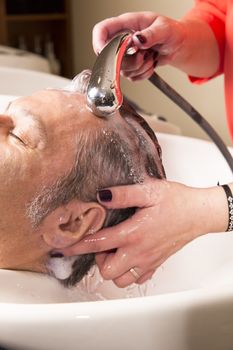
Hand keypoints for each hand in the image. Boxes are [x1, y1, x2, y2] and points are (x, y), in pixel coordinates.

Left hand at [63, 179, 225, 286]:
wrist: (199, 213)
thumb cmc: (176, 201)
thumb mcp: (148, 191)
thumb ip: (123, 194)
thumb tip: (101, 196)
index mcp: (133, 233)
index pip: (97, 243)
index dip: (76, 246)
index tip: (63, 249)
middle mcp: (138, 251)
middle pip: (107, 270)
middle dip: (97, 259)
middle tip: (102, 243)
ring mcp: (148, 260)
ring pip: (121, 279)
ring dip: (113, 268)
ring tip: (115, 251)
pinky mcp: (157, 263)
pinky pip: (138, 278)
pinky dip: (128, 272)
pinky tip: (130, 256)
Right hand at [92, 12, 185, 79]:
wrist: (178, 44)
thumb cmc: (171, 31)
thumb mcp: (164, 29)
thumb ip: (151, 34)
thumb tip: (137, 39)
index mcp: (126, 24)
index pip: (102, 30)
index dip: (98, 41)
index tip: (104, 52)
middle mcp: (122, 40)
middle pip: (111, 57)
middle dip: (129, 61)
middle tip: (144, 54)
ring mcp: (126, 55)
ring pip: (123, 70)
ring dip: (140, 67)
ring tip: (151, 56)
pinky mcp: (132, 68)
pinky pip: (132, 78)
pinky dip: (144, 74)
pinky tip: (151, 63)